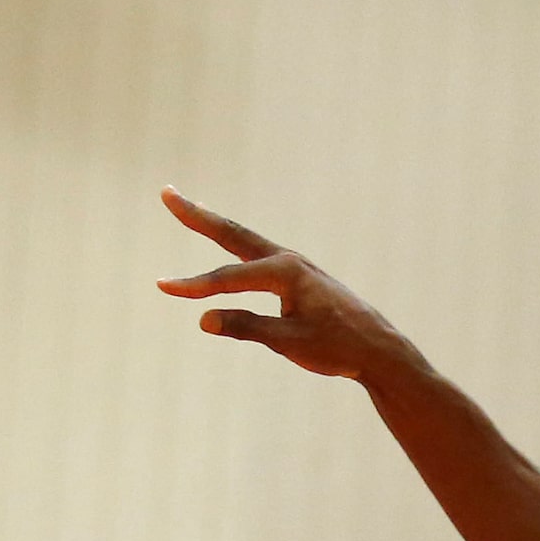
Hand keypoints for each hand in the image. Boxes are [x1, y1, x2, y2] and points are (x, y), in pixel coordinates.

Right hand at [158, 189, 407, 380]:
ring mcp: (294, 265)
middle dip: (197, 215)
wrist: (377, 347)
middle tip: (167, 193)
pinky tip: (226, 246)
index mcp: (286, 273)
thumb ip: (248, 327)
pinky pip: (256, 256)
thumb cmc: (338, 346)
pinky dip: (234, 245)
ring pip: (244, 240)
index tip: (162, 287)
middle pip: (233, 233)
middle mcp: (288, 260)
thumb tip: (204, 319)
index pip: (228, 277)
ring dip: (214, 225)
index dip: (194, 285)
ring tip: (187, 208)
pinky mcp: (297, 276)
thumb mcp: (290, 342)